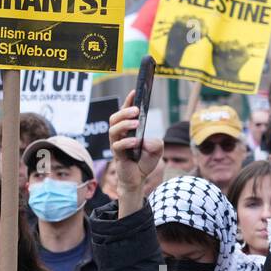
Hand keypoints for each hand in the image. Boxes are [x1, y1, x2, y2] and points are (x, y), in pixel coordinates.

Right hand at [109, 89, 163, 215]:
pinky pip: (117, 146)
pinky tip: (135, 142)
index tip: (135, 91)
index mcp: (127, 130)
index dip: (128, 101)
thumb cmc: (144, 161)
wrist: (139, 179)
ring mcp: (116, 145)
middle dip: (124, 112)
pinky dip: (126, 142)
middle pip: (114, 118)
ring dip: (125, 124)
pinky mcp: (117, 157)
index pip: (124, 112)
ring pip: (113, 130)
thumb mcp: (156, 149)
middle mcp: (119, 135)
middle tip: (137, 110)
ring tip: (136, 123)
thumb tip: (146, 141)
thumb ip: (155, 142)